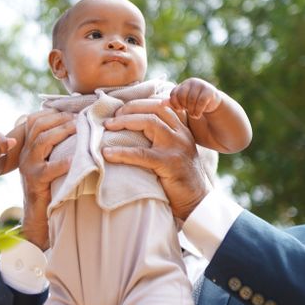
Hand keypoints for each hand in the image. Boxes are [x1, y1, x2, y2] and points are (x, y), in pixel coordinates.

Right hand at [18, 111, 74, 248]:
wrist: (38, 216)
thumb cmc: (51, 187)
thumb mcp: (50, 162)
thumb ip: (56, 146)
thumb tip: (77, 125)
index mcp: (28, 147)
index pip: (33, 120)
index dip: (51, 112)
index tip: (71, 110)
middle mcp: (25, 155)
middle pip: (37, 127)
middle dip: (58, 119)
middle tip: (78, 118)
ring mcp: (28, 167)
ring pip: (41, 141)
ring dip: (61, 132)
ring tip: (78, 128)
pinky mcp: (36, 182)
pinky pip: (49, 169)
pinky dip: (62, 162)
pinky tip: (74, 158)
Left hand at [103, 99, 210, 220]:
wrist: (196, 201)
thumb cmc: (178, 178)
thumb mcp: (172, 152)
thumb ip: (160, 139)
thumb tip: (130, 129)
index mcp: (181, 129)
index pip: (160, 105)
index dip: (139, 104)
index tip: (121, 110)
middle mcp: (181, 133)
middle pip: (154, 109)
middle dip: (130, 109)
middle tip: (111, 119)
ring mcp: (177, 147)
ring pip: (150, 123)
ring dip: (125, 122)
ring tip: (108, 127)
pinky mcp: (169, 164)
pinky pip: (142, 154)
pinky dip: (122, 152)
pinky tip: (107, 153)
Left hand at [169, 78, 222, 118]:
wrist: (212, 103)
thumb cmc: (194, 104)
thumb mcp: (182, 103)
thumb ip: (172, 102)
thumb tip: (160, 103)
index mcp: (183, 84)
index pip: (174, 93)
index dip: (175, 103)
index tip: (179, 109)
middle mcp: (191, 82)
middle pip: (182, 95)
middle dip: (184, 106)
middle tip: (187, 111)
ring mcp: (201, 85)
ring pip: (191, 99)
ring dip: (191, 110)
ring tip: (193, 115)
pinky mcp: (210, 90)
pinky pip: (201, 102)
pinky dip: (198, 111)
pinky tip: (198, 115)